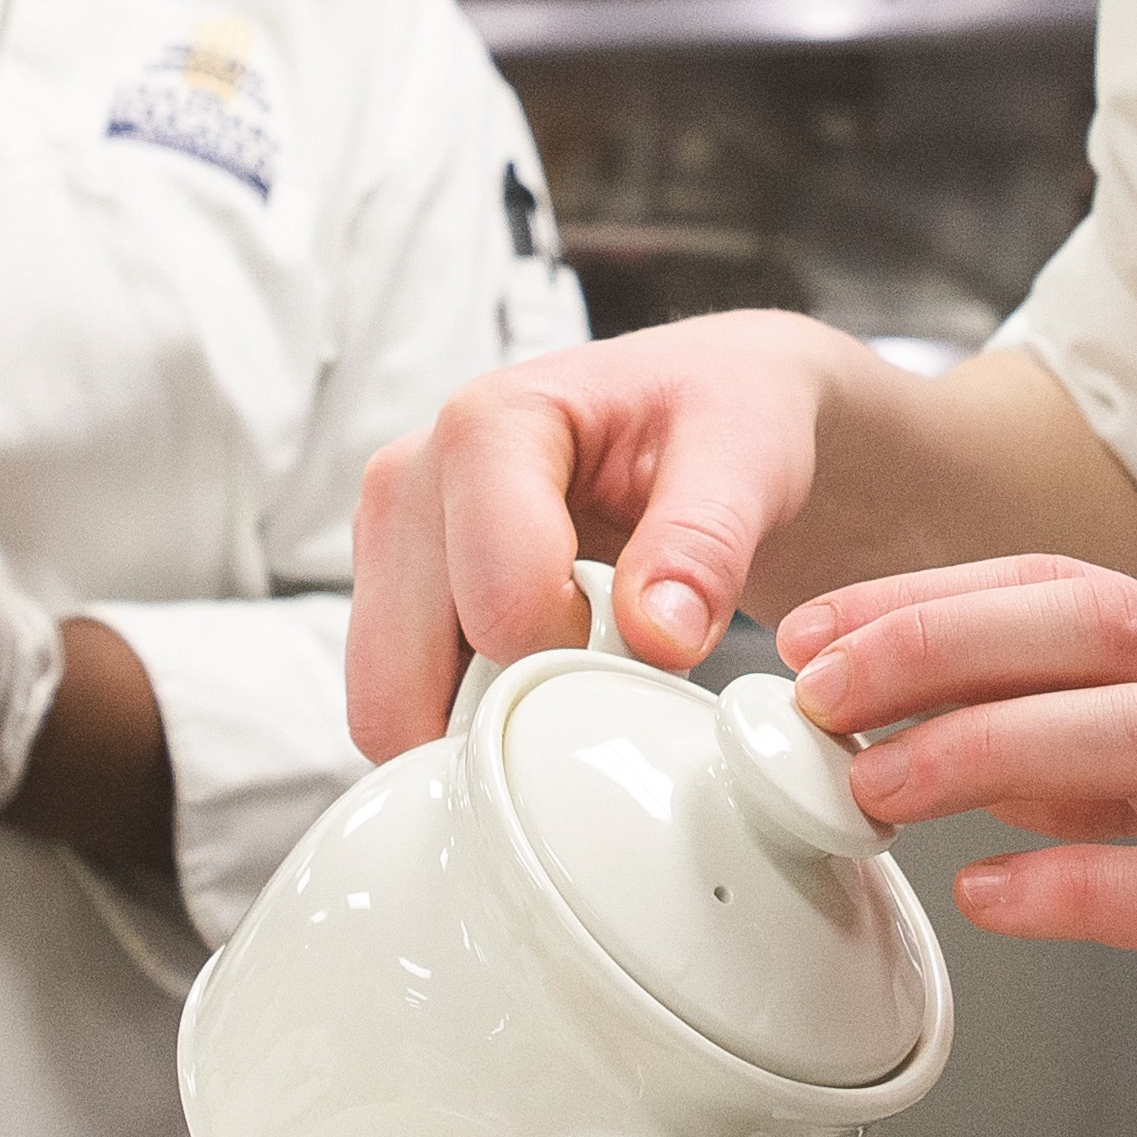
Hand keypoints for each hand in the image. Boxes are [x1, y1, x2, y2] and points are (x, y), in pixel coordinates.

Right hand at [345, 312, 870, 755]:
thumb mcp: (747, 450)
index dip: (581, 665)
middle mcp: (408, 479)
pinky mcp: (393, 593)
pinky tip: (535, 687)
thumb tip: (657, 636)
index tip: (647, 649)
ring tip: (572, 685)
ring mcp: (390, 541)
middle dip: (506, 721)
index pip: (502, 607)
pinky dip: (466, 726)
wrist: (698, 403)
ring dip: (478, 733)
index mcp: (486, 426)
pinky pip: (403, 705)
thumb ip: (704, 541)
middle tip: (603, 693)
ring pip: (389, 707)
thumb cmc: (717, 410)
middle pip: (406, 679)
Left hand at [781, 556, 1136, 1136]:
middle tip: (808, 679)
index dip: (937, 600)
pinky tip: (993, 906)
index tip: (822, 625)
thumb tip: (995, 768)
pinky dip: (1082, 890)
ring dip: (984, 746)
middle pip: (1094, 627)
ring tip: (870, 784)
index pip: (1079, 598)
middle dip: (932, 636)